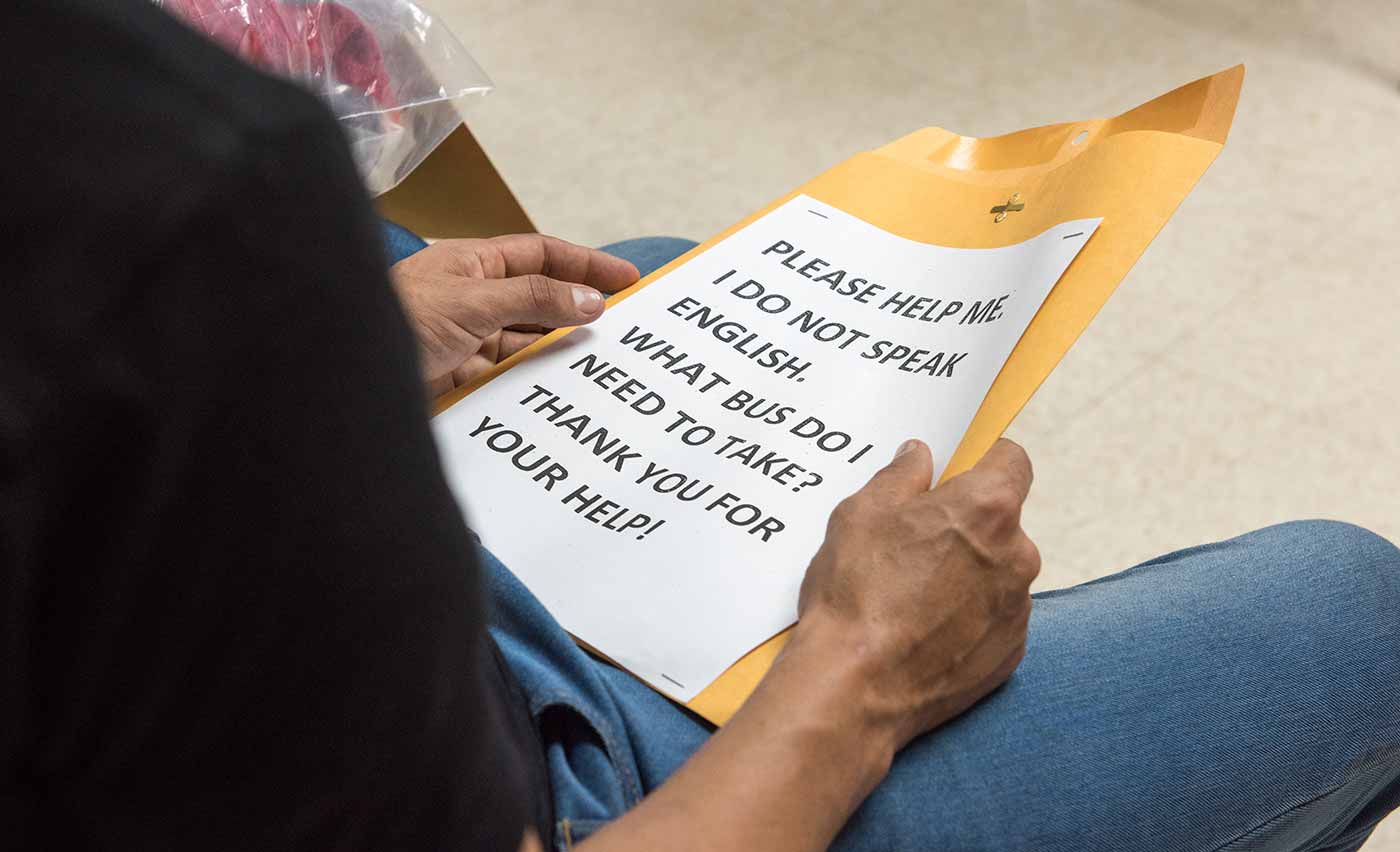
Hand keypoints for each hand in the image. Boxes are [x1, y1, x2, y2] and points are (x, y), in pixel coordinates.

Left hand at [390, 234, 638, 396]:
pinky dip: (535, 378)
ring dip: (560, 346)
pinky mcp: (460, 376)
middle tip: (627, 323)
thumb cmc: (396, 323)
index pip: (541, 255)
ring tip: (602, 357)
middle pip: (539, 297)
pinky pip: (509, 374)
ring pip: (527, 339)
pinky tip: (561, 385)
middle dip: (580, 307)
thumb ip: (533, 299)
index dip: (586, 264)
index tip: (628, 279)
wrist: (342, 380)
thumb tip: (590, 300)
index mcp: (472, 264)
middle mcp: (471, 297)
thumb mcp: (472, 303)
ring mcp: (466, 337)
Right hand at [795, 438, 1039, 751]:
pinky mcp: (1010, 653)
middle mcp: (1018, 555)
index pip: (1012, 460)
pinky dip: (967, 617)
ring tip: (911, 593)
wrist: (855, 687)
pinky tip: (922, 628)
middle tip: (913, 540)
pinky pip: (993, 619)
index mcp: (988, 508)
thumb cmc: (856, 594)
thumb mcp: (861, 514)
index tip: (959, 469)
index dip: (984, 459)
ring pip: (997, 572)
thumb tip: (919, 457)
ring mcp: (1018, 609)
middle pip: (1002, 521)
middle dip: (965, 524)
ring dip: (967, 572)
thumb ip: (900, 476)